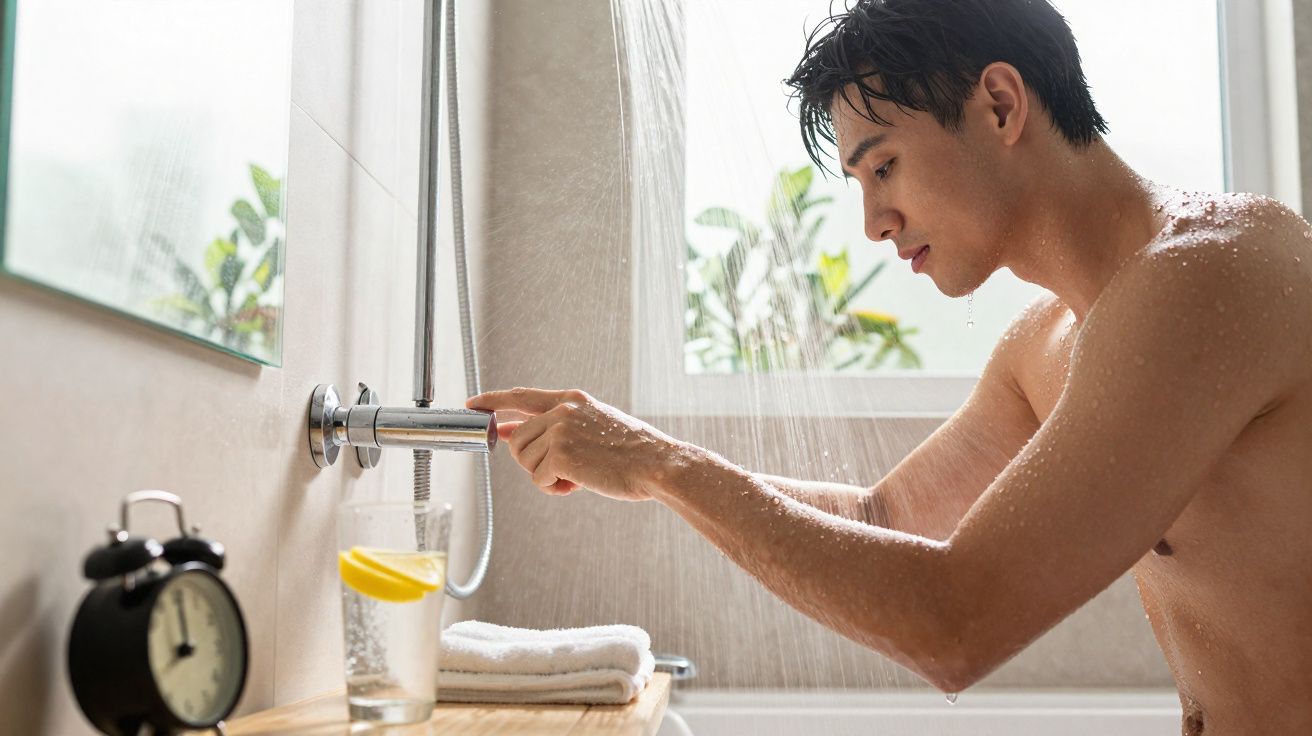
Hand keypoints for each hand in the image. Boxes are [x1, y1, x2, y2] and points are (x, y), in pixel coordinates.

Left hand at [466, 387, 681, 501]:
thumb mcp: (593, 428)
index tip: (474, 405)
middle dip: (532, 462)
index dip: (492, 401)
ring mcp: (560, 431)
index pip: (520, 396)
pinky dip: (556, 489)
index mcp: (571, 400)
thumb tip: (510, 433)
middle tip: (563, 471)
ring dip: (546, 476)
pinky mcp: (561, 454)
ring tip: (578, 476)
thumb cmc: (632, 453)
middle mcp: (562, 411)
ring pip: (524, 461)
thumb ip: (555, 427)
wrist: (658, 464)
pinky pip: (539, 480)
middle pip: (517, 441)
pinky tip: (580, 484)